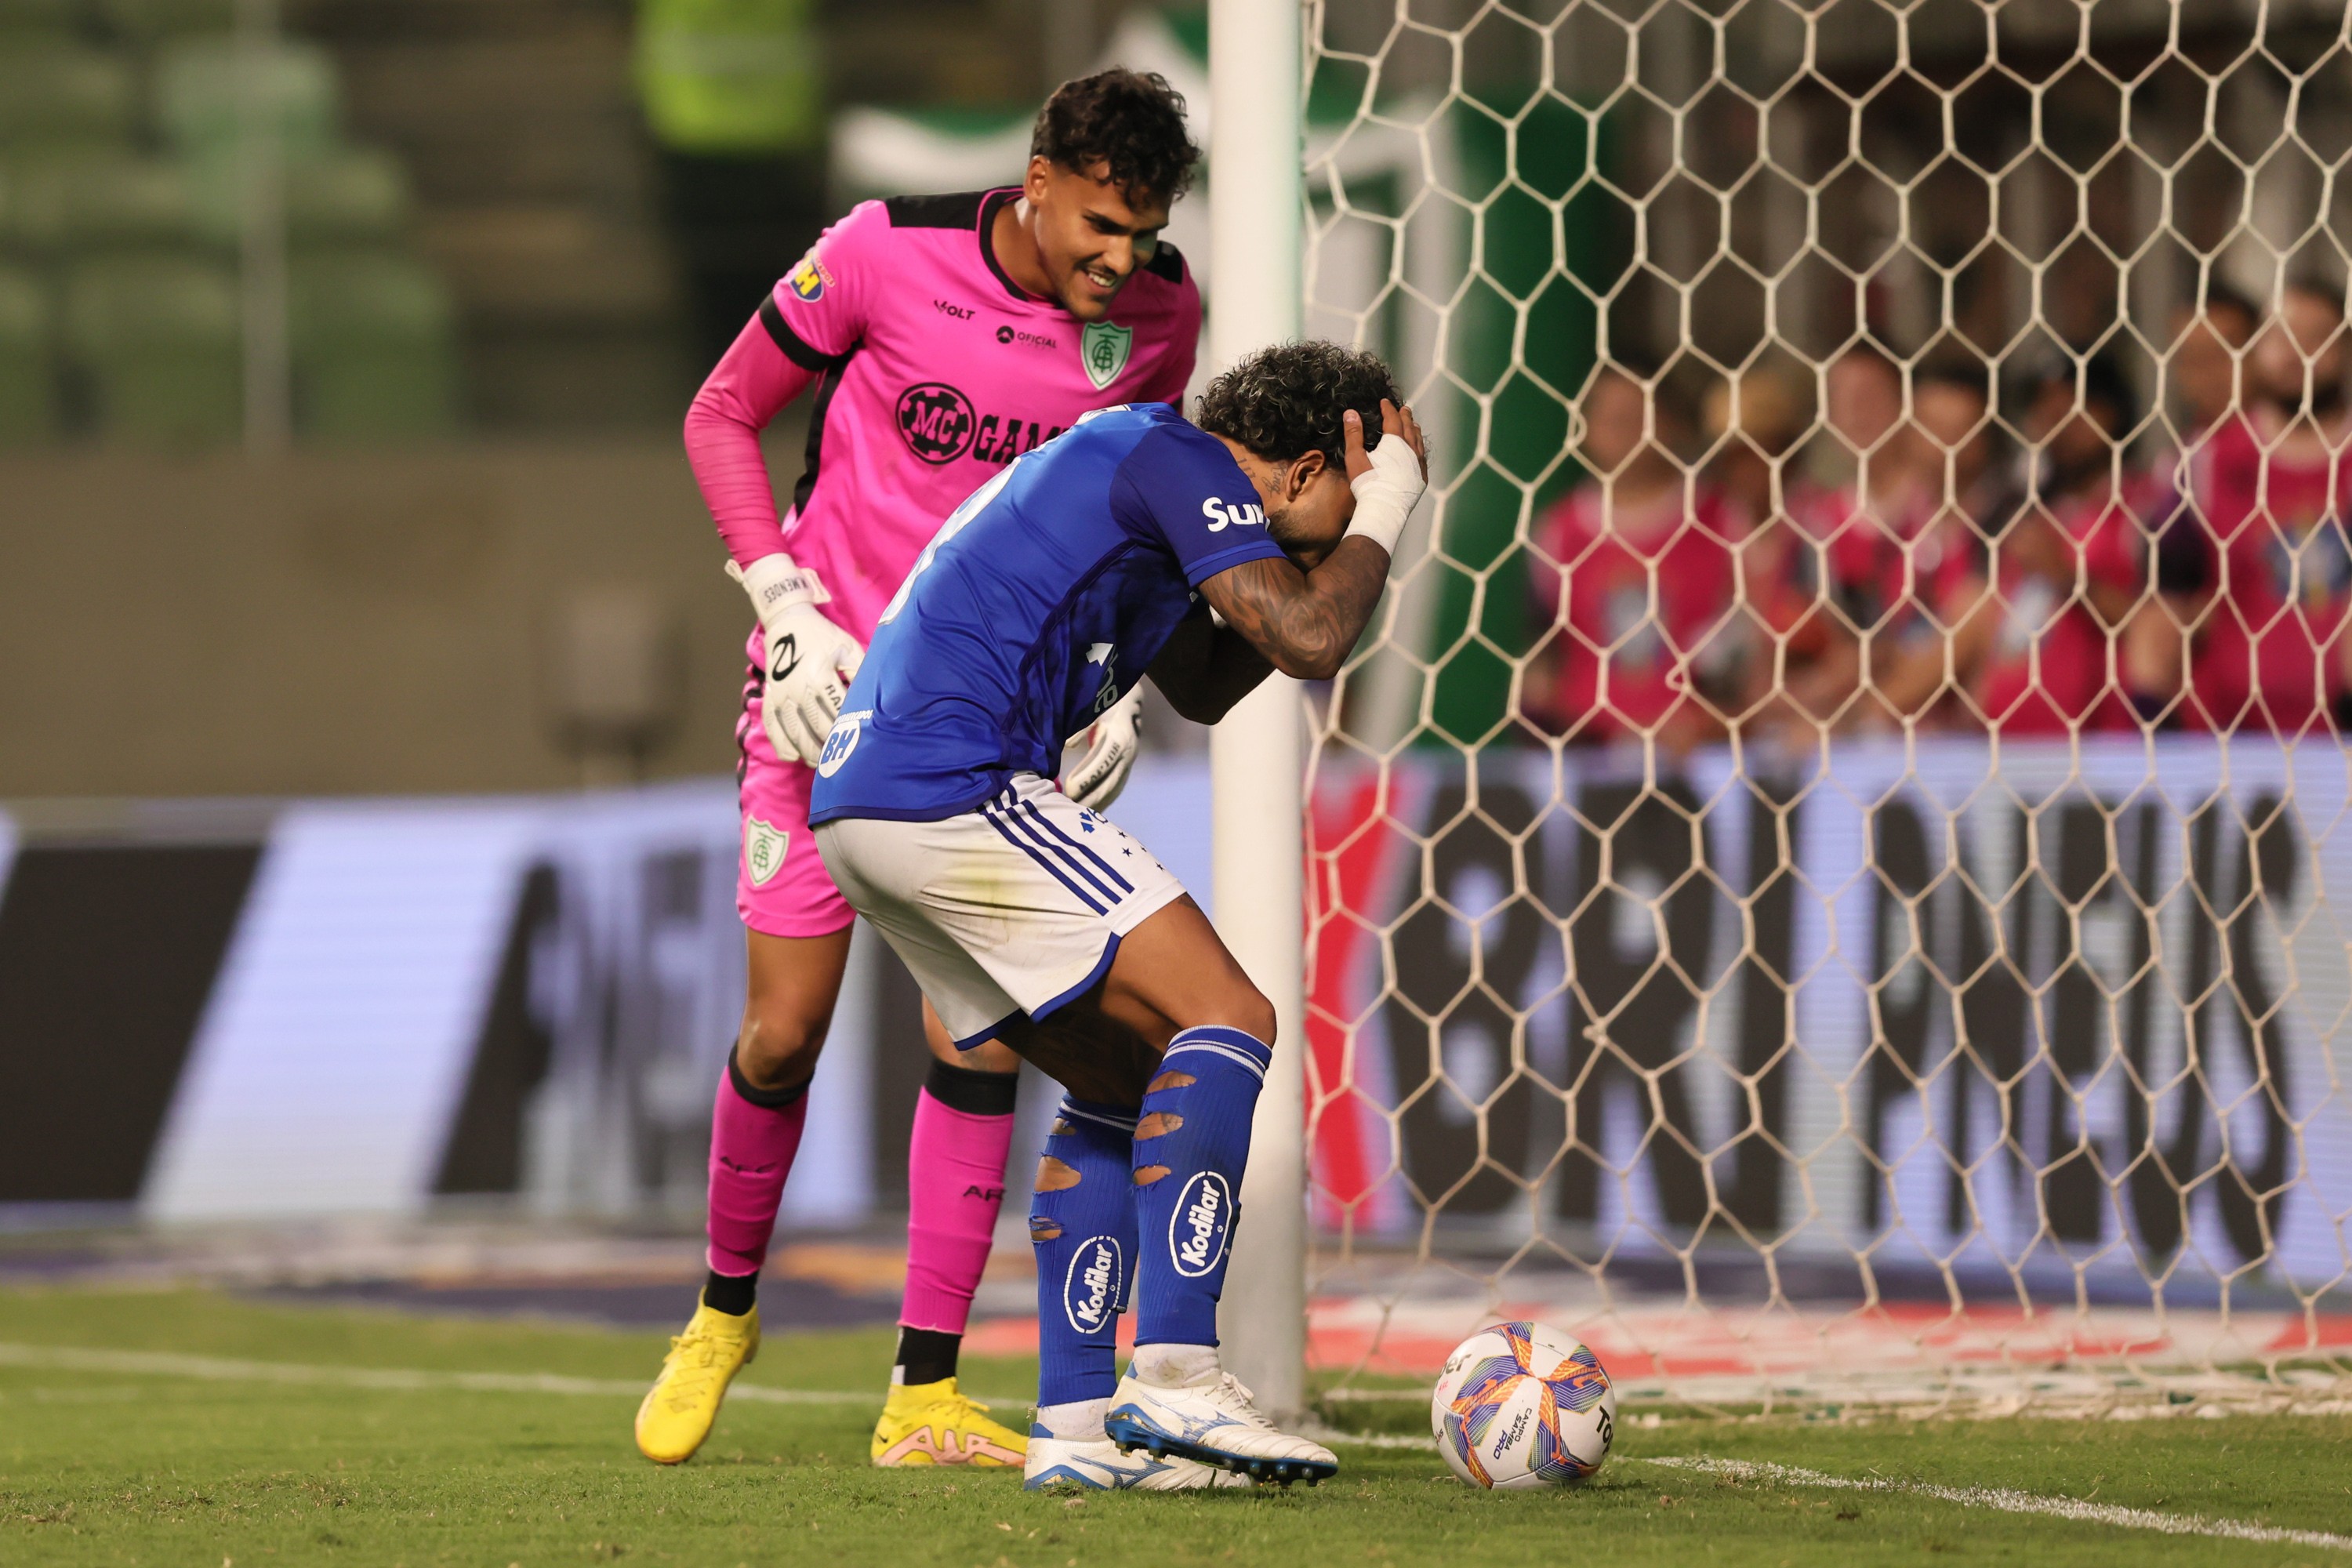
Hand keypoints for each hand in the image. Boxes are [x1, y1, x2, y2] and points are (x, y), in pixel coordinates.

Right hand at [728, 554, 864, 766]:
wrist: (787, 623)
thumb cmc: (823, 636)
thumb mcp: (848, 648)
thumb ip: (860, 673)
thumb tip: (876, 698)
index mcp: (819, 675)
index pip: (837, 712)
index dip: (849, 729)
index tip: (861, 742)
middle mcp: (798, 689)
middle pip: (816, 728)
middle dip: (831, 747)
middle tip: (845, 760)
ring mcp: (781, 696)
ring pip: (794, 734)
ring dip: (809, 752)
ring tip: (823, 763)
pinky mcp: (769, 699)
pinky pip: (773, 729)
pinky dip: (783, 746)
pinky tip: (795, 756)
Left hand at [1062, 687, 1142, 810]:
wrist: (1130, 697)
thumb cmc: (1106, 698)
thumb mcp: (1093, 706)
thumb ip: (1081, 726)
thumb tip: (1068, 745)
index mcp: (1120, 735)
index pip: (1102, 761)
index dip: (1086, 777)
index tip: (1067, 789)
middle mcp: (1128, 751)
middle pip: (1110, 781)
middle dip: (1089, 798)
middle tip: (1067, 810)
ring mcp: (1129, 760)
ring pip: (1114, 788)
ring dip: (1097, 804)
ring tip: (1077, 818)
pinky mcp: (1126, 766)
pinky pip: (1116, 788)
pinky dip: (1103, 801)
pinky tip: (1090, 811)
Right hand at [1342, 398, 1427, 554]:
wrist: (1384, 508)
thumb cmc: (1368, 483)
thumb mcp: (1355, 457)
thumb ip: (1353, 434)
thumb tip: (1351, 413)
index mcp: (1394, 442)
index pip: (1392, 419)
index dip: (1388, 409)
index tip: (1384, 402)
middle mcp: (1410, 450)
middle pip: (1409, 427)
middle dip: (1405, 416)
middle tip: (1404, 408)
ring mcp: (1418, 464)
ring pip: (1419, 441)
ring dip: (1415, 431)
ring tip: (1414, 425)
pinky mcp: (1420, 478)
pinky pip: (1423, 457)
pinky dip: (1421, 449)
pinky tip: (1419, 451)